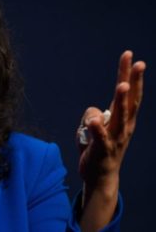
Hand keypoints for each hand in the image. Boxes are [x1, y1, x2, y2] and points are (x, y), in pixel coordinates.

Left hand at [76, 50, 145, 230]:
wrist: (101, 176)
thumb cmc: (99, 146)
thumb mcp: (95, 126)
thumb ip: (94, 114)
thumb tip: (93, 114)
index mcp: (123, 118)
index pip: (128, 92)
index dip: (129, 74)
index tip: (130, 55)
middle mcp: (124, 126)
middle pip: (129, 101)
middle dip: (133, 81)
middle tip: (139, 63)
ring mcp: (116, 138)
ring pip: (119, 117)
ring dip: (121, 101)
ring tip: (122, 86)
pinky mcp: (103, 150)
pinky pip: (101, 137)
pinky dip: (98, 128)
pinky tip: (94, 121)